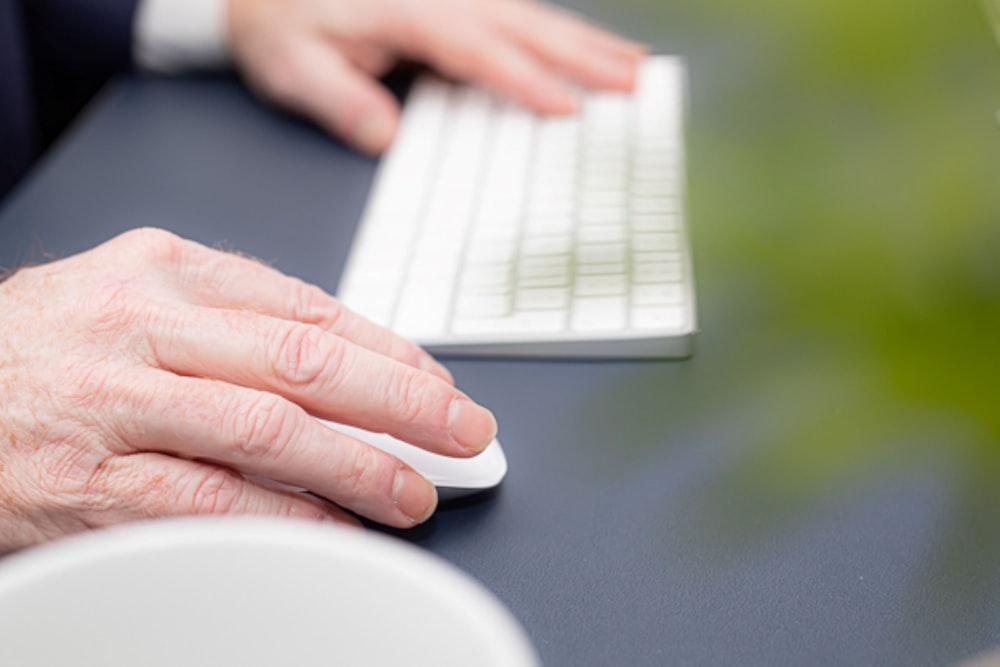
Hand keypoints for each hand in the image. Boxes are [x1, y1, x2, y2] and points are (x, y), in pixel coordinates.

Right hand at [0, 229, 496, 551]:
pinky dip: (285, 517)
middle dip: (401, 400)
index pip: (308, 308)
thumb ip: (235, 322)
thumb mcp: (138, 299)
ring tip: (414, 491)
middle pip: (305, 361)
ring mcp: (115, 403)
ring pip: (268, 430)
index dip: (390, 351)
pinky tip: (335, 527)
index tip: (440, 383)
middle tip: (463, 431)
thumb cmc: (47, 349)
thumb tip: (351, 362)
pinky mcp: (88, 483)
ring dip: (358, 465)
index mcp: (164, 271)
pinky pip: (209, 501)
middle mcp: (142, 326)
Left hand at [226, 0, 645, 153]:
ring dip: (585, 40)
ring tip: (635, 64)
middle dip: (584, 55)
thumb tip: (388, 135)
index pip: (478, 50)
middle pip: (524, 25)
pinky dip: (558, 32)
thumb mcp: (294, 69)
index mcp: (406, 11)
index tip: (568, 110)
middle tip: (637, 83)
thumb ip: (341, 101)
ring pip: (532, 16)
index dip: (525, 81)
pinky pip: (518, 15)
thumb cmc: (280, 29)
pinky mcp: (454, 1)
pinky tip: (583, 45)